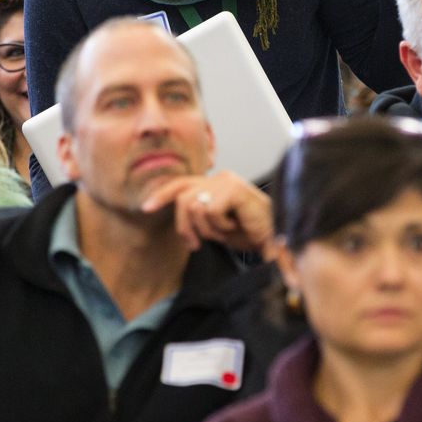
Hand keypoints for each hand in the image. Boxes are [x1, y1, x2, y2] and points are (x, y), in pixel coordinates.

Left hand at [139, 170, 272, 251]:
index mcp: (213, 183)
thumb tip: (177, 218)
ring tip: (225, 232)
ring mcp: (226, 181)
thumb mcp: (215, 225)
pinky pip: (210, 211)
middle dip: (184, 226)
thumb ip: (197, 216)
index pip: (180, 184)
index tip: (145, 208)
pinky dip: (220, 226)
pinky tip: (235, 227)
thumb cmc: (249, 231)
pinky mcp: (233, 189)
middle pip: (182, 198)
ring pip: (194, 206)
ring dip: (207, 228)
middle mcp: (218, 177)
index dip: (161, 195)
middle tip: (196, 244)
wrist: (276, 237)